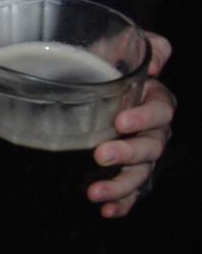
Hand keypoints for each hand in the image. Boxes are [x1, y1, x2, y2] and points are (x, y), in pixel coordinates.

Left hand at [88, 32, 174, 216]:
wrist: (98, 75)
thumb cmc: (111, 59)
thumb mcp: (123, 43)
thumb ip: (146, 45)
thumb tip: (158, 57)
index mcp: (155, 99)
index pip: (160, 110)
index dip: (144, 116)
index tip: (121, 121)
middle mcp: (153, 129)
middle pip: (152, 147)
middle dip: (128, 153)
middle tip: (100, 154)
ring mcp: (141, 152)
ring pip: (141, 173)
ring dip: (120, 185)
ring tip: (94, 192)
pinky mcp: (127, 169)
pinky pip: (131, 191)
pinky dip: (121, 203)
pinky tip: (105, 210)